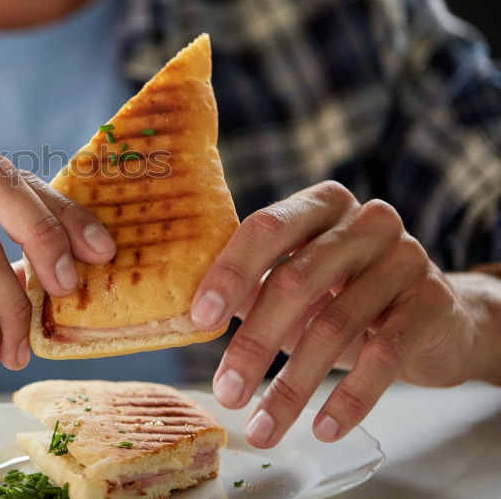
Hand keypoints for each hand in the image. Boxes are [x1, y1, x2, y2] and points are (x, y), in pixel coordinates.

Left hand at [190, 181, 477, 447]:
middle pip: (295, 281)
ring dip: (293, 385)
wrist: (440, 318)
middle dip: (254, 343)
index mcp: (321, 205)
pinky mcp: (432, 302)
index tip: (201, 319)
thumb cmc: (347, 295)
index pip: (267, 228)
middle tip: (226, 392)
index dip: (230, 273)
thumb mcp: (298, 286)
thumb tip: (193, 315)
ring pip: (335, 326)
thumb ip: (251, 289)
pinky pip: (385, 355)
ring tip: (263, 426)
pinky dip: (349, 398)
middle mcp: (366, 222)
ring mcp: (405, 259)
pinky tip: (324, 429)